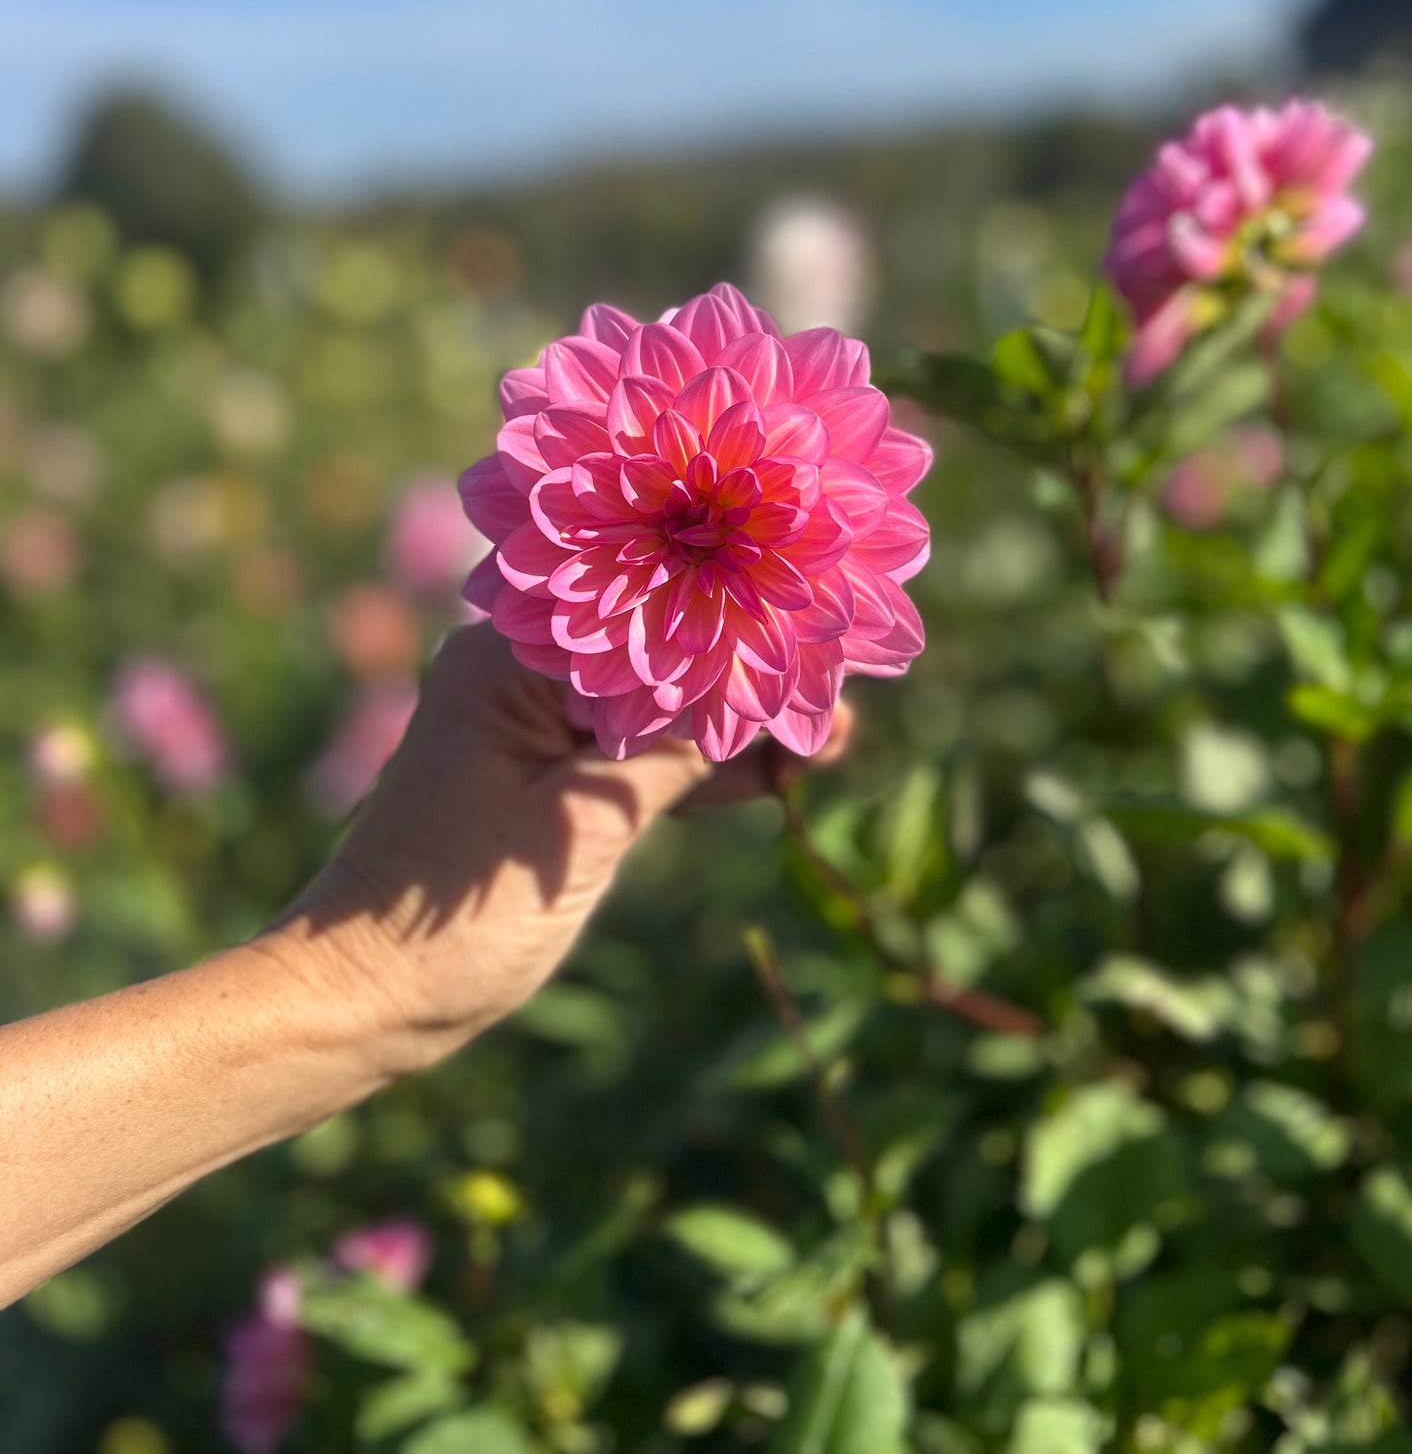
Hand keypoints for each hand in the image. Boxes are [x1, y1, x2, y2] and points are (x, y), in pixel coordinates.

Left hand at [267, 623, 852, 1076]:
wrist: (364, 998)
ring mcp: (532, 722)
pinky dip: (695, 768)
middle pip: (657, 656)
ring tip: (833, 732)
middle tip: (842, 693)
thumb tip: (765, 701)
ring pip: (655, 707)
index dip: (736, 633)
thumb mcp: (581, 828)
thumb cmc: (454, 912)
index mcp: (509, 655)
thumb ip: (673, 757)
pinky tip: (776, 770)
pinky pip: (634, 753)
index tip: (817, 646)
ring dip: (733, 727)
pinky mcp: (546, 773)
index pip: (647, 618)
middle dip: (747, 677)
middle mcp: (519, 669)